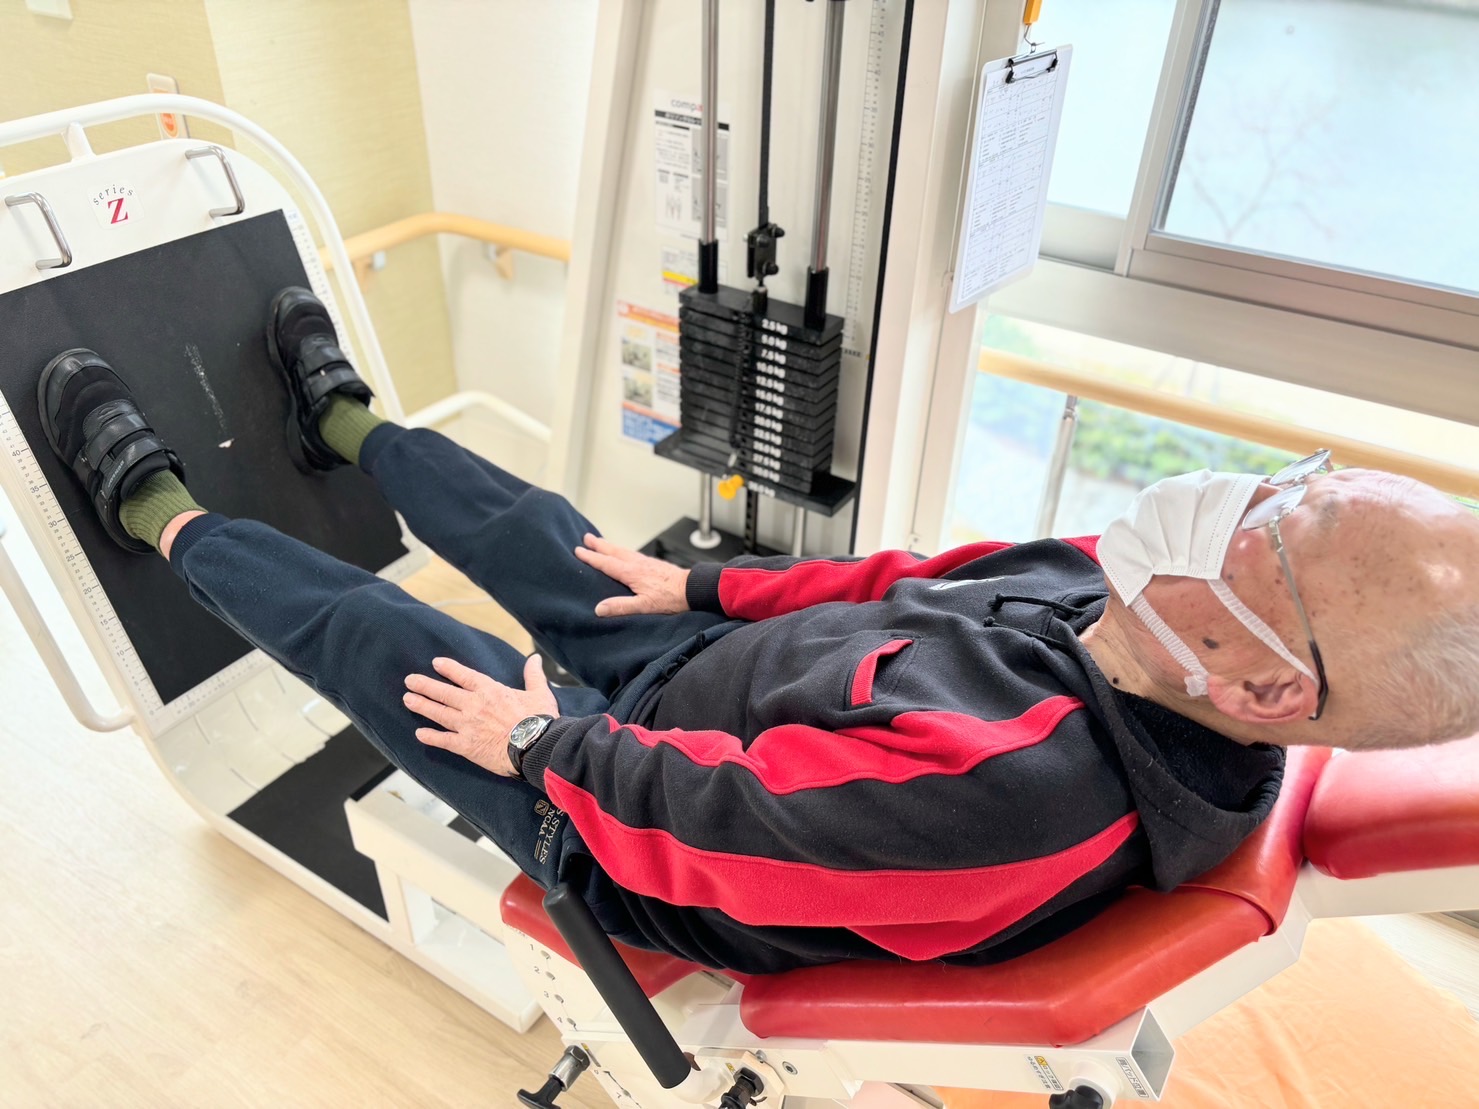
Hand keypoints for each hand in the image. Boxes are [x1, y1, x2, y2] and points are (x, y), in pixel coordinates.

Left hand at [402, 655, 557, 776]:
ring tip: (408, 699)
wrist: (535, 746)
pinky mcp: (466, 746)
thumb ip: (533, 675)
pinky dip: (431, 737)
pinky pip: (444, 740)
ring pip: (439, 713)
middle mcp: (474, 705)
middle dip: (425, 685)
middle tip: (410, 681)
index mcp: (490, 690)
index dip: (448, 668)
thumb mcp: (539, 693)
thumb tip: (535, 658)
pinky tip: (420, 733)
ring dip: (422, 706)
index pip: (463, 675)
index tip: (436, 663)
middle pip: (444, 693)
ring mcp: (467, 725)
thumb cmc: (539, 720)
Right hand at [574, 533, 689, 616]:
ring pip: (623, 550)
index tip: (578, 550)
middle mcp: (637, 564)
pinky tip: (624, 553)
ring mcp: (646, 562)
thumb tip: (599, 609)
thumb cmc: (670, 598)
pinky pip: (632, 553)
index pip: (606, 563)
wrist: (692, 589)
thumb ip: (621, 606)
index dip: (591, 557)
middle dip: (599, 545)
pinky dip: (622, 550)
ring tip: (601, 541)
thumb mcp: (644, 606)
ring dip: (610, 545)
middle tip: (585, 537)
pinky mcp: (653, 564)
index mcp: (631, 573)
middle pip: (613, 551)